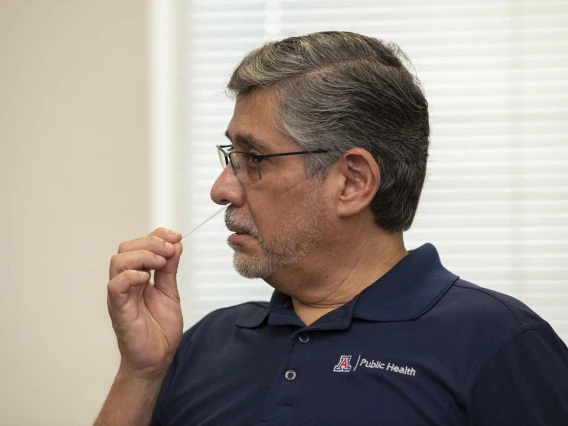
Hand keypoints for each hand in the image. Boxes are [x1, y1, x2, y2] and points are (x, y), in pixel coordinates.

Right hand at [107, 228, 183, 379]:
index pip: (140, 244)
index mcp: (139, 276)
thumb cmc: (160, 330)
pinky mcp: (119, 309)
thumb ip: (170, 269)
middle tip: (170, 250)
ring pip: (118, 261)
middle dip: (151, 242)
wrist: (157, 359)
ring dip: (142, 256)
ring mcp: (121, 295)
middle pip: (126, 248)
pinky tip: (147, 279)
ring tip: (160, 263)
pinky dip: (131, 276)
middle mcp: (126, 282)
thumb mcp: (171, 292)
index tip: (176, 237)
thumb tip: (175, 244)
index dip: (157, 236)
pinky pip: (115, 286)